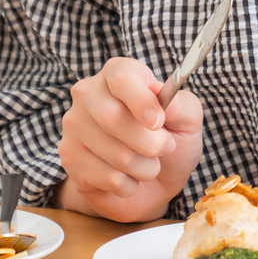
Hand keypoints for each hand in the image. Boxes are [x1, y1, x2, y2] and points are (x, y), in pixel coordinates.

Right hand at [56, 57, 203, 221]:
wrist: (153, 183)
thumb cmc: (169, 141)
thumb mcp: (187, 121)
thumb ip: (181, 105)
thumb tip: (158, 91)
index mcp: (118, 73)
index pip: (122, 79)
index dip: (142, 101)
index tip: (158, 123)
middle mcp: (88, 94)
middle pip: (113, 118)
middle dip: (150, 142)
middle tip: (165, 148)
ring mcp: (74, 127)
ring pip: (115, 154)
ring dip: (145, 168)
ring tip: (148, 164)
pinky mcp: (70, 159)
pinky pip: (108, 178)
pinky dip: (129, 185)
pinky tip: (128, 177)